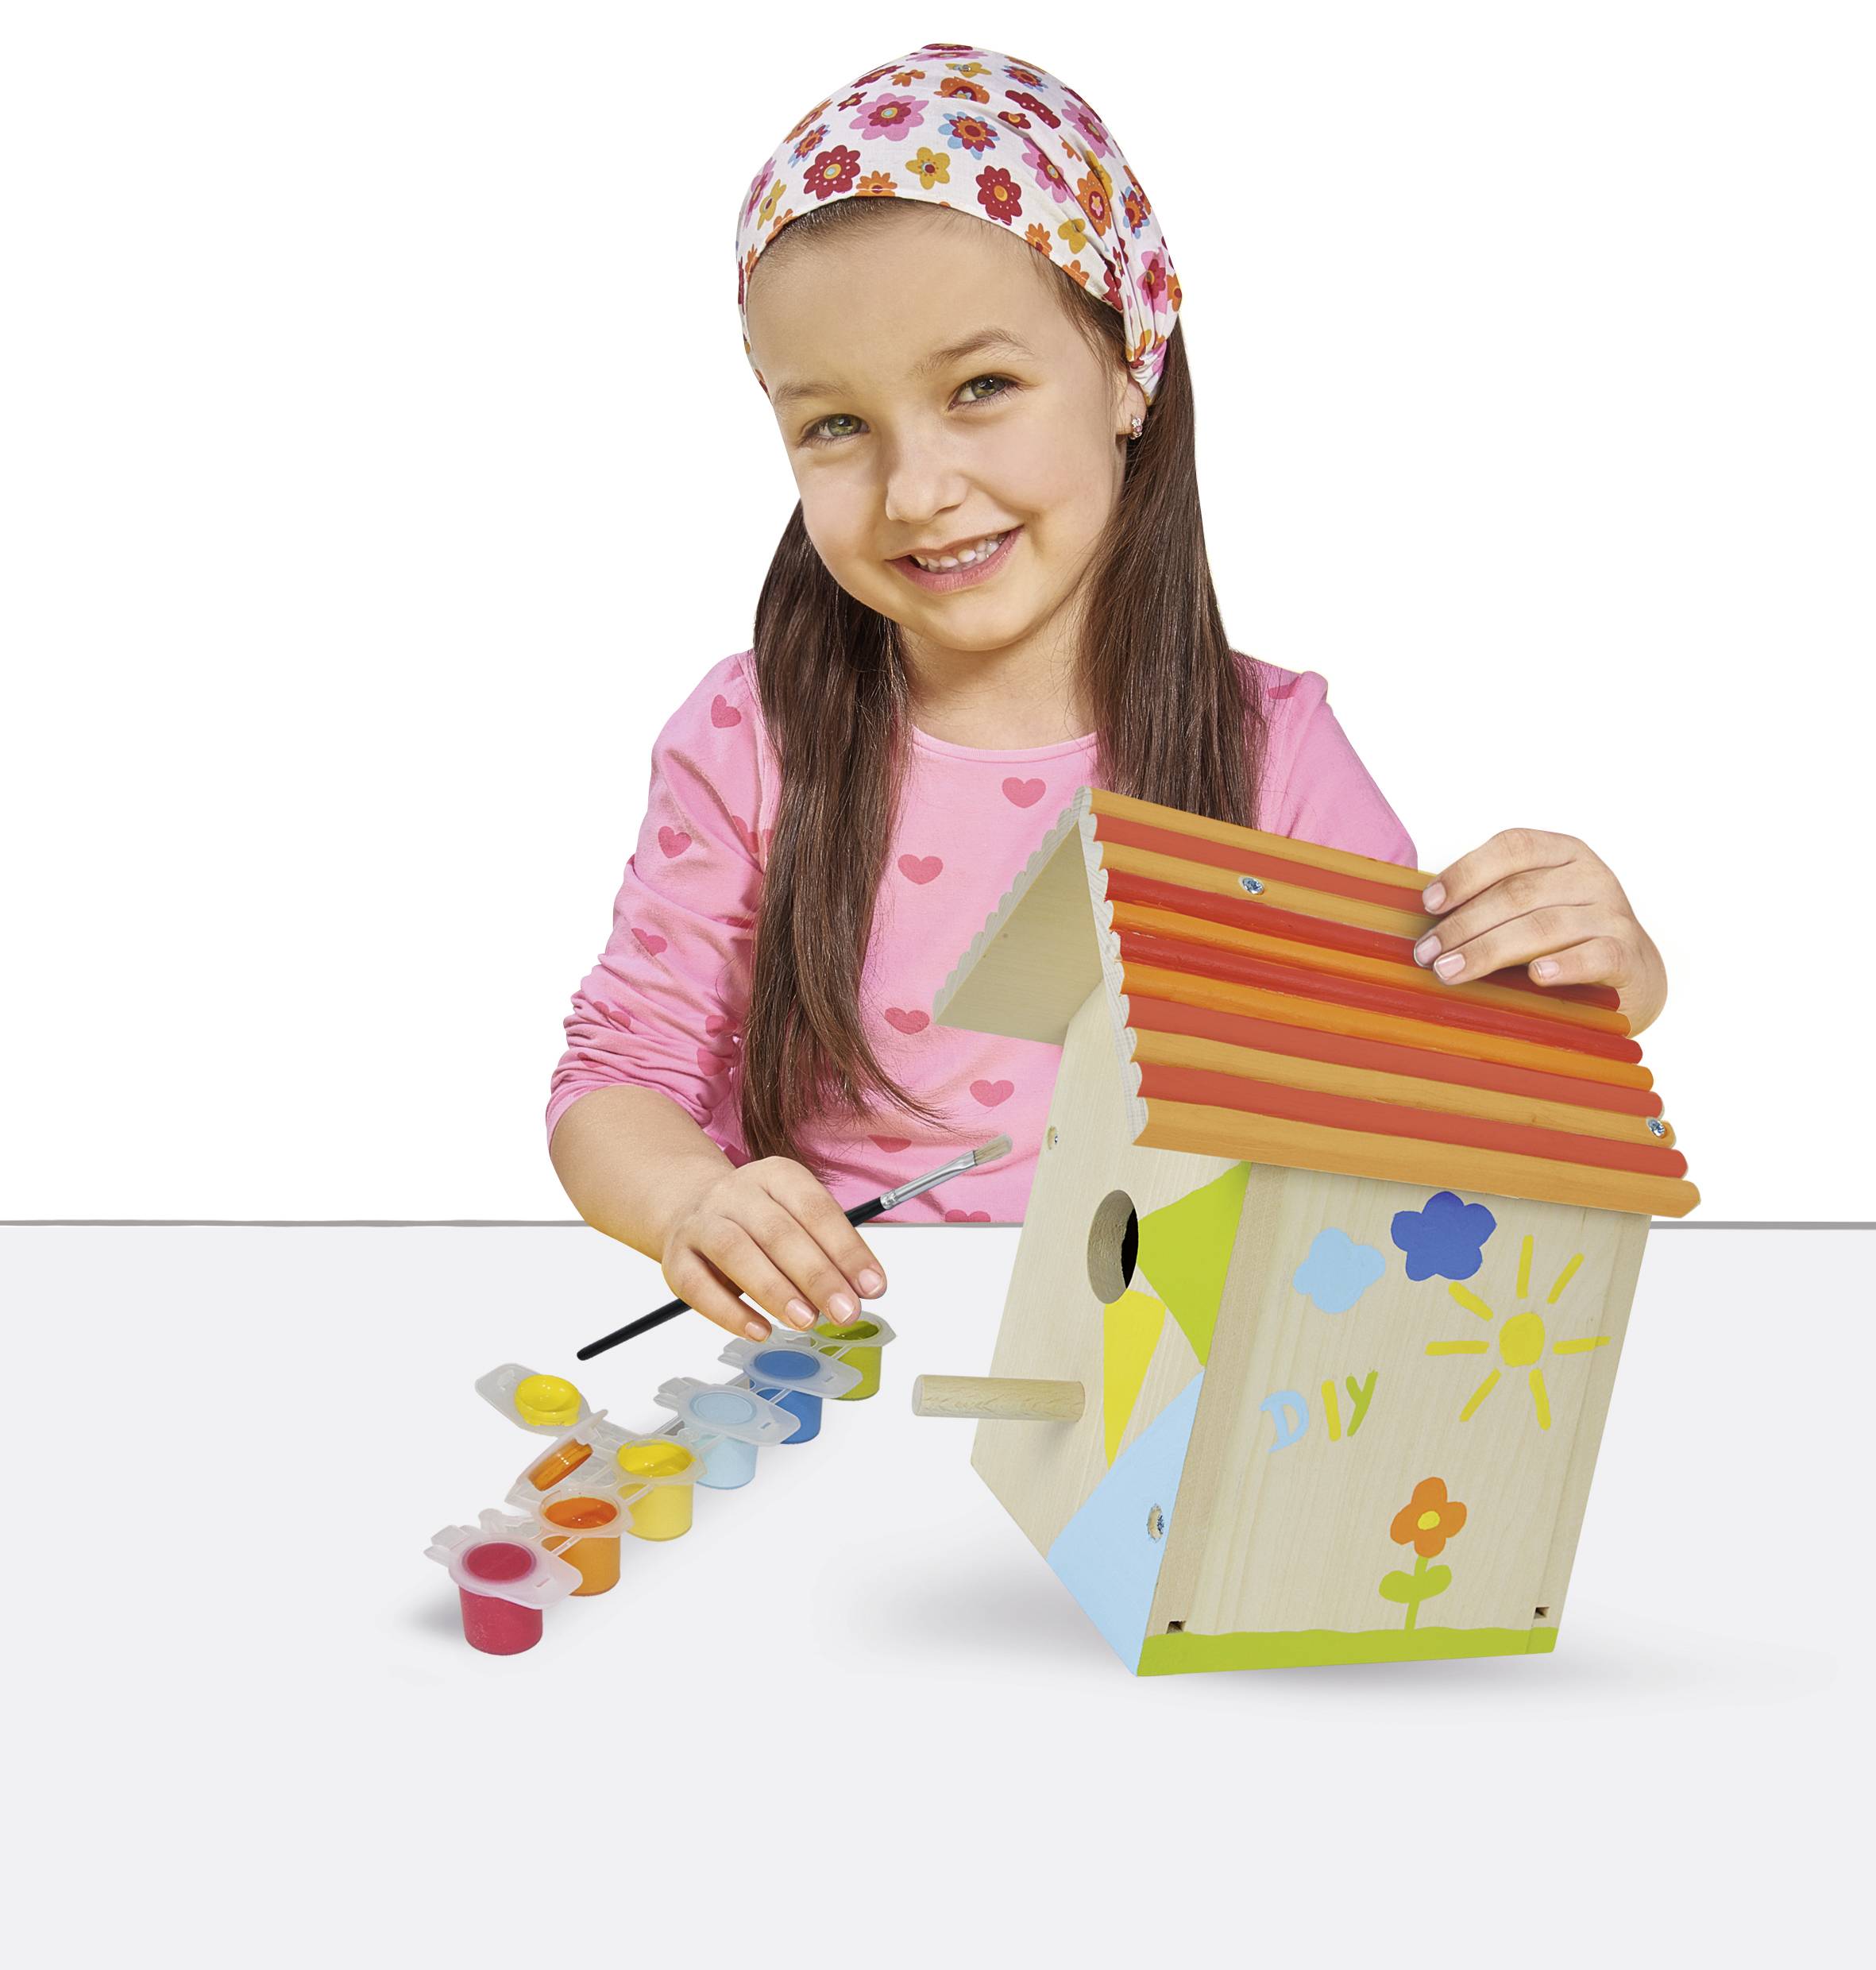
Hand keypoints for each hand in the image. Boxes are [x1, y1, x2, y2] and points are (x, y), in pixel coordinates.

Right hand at [660, 1157, 886, 1340]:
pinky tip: (759, 1330)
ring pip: (735, 1251)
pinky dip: (729, 1312)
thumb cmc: (758, 1220)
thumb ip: (827, 1250)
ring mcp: (702, 1223)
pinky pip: (698, 1285)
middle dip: (817, 1276)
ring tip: (807, 1320)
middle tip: (845, 1312)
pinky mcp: (676, 1258)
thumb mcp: (797, 1217)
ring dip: (774, 1290)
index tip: (872, 1287)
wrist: (690, 1206)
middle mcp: (736, 1193)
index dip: (847, 1249)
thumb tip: (862, 1290)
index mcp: (776, 1175)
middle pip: (778, 1231)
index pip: (816, 1209)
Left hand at [1412, 827, 1668, 1033]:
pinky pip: (1595, 956)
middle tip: (1427, 952)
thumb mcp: (1535, 904)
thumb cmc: (1566, 937)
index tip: (1429, 903)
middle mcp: (1590, 876)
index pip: (1512, 848)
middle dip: (1464, 924)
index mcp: (1563, 853)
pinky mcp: (1628, 954)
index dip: (1466, 872)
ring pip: (1544, 926)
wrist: (1633, 973)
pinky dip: (1564, 965)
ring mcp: (1612, 914)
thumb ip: (1493, 901)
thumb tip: (1428, 919)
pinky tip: (1537, 975)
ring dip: (1489, 949)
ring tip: (1451, 970)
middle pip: (1518, 893)